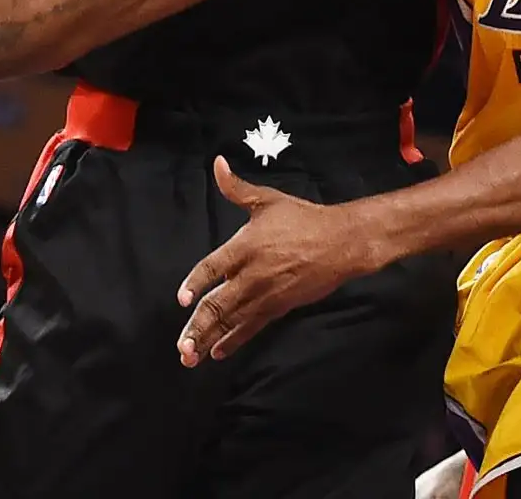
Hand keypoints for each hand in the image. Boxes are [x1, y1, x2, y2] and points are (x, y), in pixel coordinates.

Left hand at [174, 157, 376, 365]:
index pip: (211, 268)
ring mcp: (265, 294)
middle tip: (180, 345)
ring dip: (209, 340)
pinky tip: (218, 352)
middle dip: (197, 328)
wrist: (340, 242)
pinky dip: (234, 341)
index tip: (181, 299)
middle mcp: (251, 274)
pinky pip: (251, 327)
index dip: (195, 283)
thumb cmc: (303, 218)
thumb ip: (236, 188)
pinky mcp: (278, 307)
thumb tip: (218, 164)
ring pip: (231, 321)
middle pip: (217, 304)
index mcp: (244, 246)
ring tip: (190, 356)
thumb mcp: (267, 200)